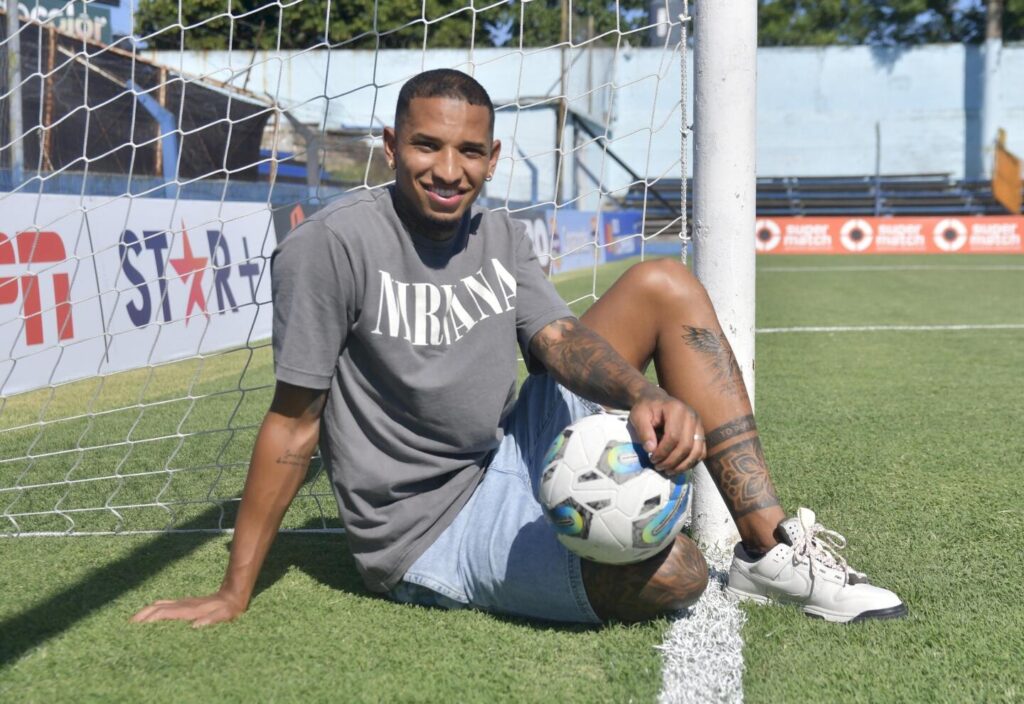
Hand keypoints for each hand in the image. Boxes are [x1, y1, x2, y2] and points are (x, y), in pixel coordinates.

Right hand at [131, 591, 246, 627]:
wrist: (233, 594)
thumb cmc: (228, 609)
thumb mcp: (223, 616)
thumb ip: (210, 620)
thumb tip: (195, 626)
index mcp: (189, 610)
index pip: (165, 613)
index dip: (151, 618)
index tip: (137, 625)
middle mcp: (184, 604)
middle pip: (158, 608)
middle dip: (142, 615)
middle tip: (127, 625)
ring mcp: (184, 602)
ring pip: (160, 605)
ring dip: (146, 611)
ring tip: (133, 620)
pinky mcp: (186, 603)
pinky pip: (167, 605)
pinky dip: (155, 608)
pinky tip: (151, 611)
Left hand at [629, 390, 704, 476]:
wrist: (656, 399)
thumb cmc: (646, 408)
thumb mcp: (638, 416)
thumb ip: (644, 432)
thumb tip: (651, 450)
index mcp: (676, 409)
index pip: (673, 436)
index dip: (663, 452)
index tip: (652, 459)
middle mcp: (691, 416)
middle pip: (686, 445)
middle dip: (672, 461)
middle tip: (658, 467)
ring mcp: (699, 424)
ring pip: (696, 451)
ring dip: (682, 465)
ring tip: (668, 470)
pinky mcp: (701, 432)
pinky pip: (701, 452)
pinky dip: (691, 462)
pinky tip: (678, 467)